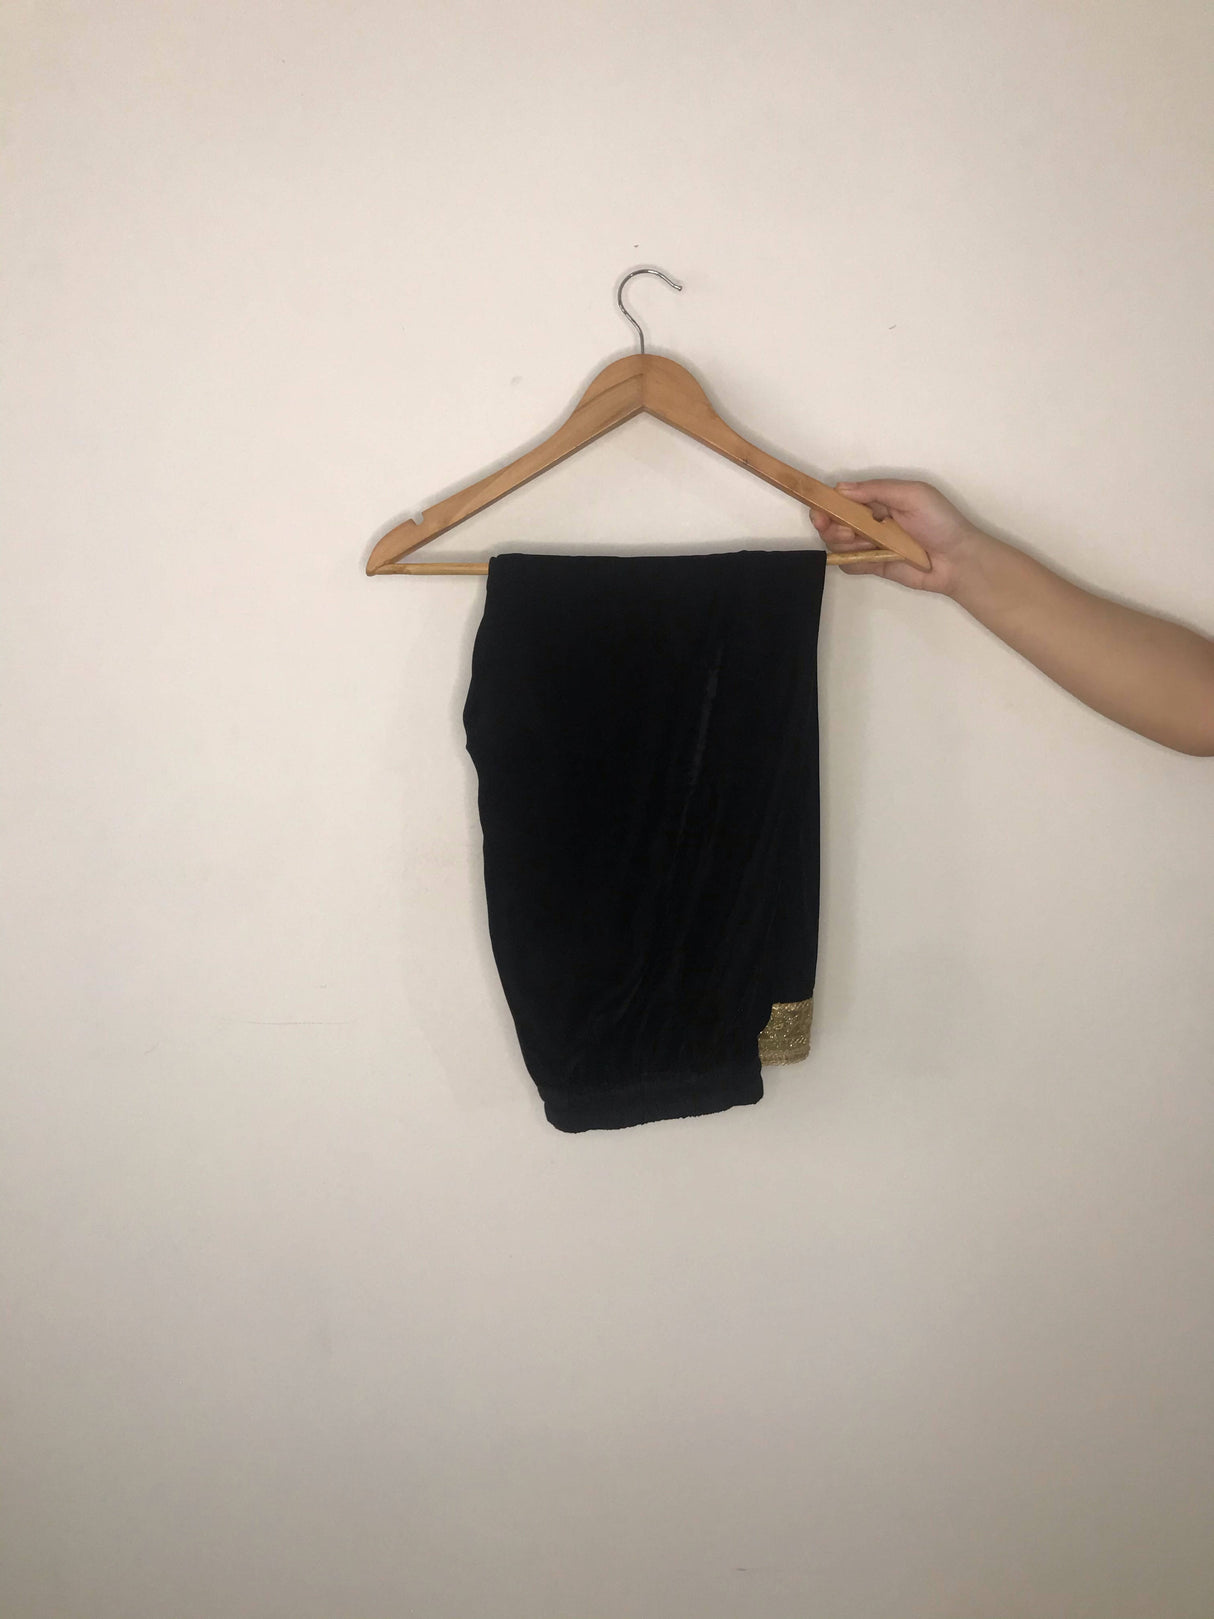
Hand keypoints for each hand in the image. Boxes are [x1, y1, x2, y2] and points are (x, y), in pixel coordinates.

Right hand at [809, 479, 986, 596]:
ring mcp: (871, 545)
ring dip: (843, 543)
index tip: (820, 509)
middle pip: (834, 522)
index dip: (828, 503)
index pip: (844, 499)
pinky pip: (849, 565)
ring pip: (838, 544)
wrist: (958, 559)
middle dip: (831, 525)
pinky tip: (864, 557)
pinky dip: (849, 562)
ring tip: (865, 543)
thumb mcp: (911, 495)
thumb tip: (840, 488)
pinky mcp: (873, 566)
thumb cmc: (940, 521)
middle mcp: (871, 522)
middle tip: (844, 530)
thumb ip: (876, 490)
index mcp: (879, 500)